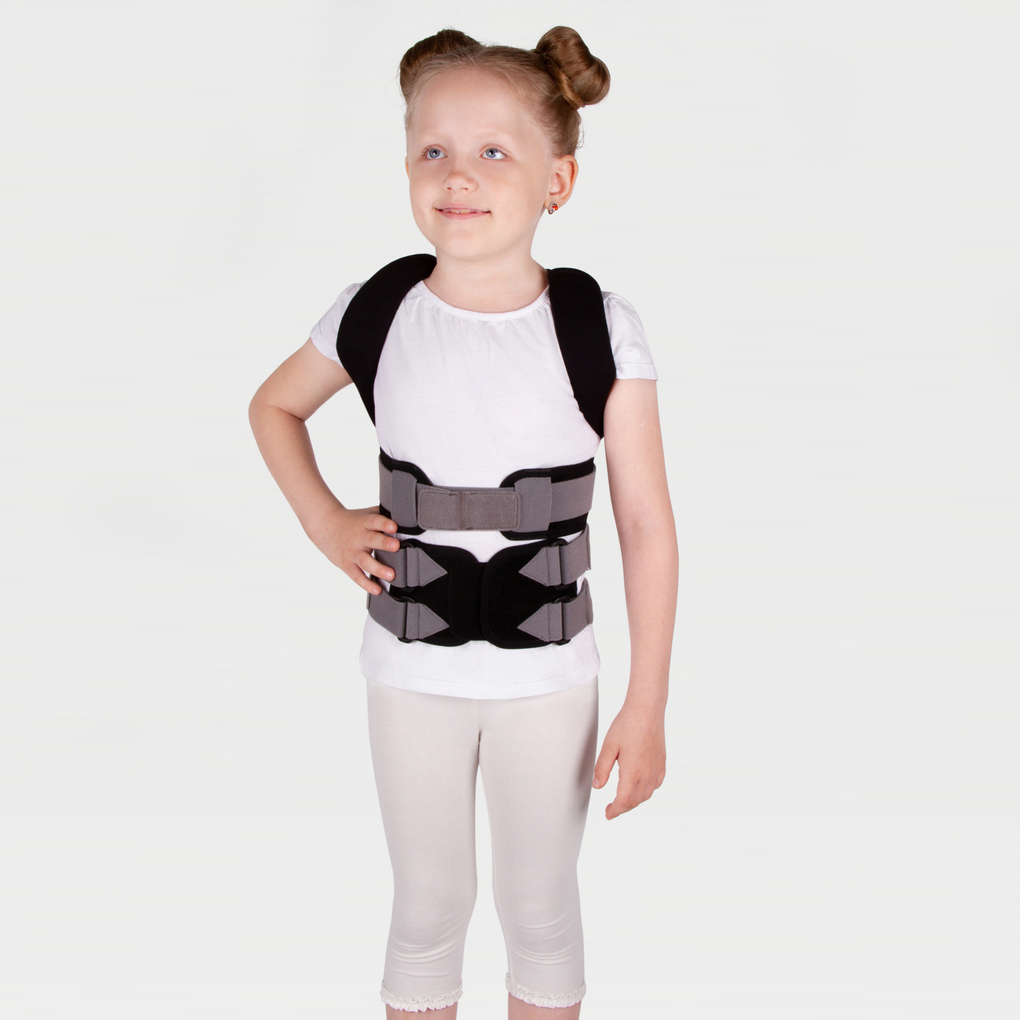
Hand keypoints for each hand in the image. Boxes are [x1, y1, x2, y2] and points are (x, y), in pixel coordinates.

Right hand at [314, 504, 400, 595]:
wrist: (325, 526)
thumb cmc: (353, 521)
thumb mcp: (366, 513)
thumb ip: (384, 515)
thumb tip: (408, 515)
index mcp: (365, 523)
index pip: (375, 521)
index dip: (384, 524)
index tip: (394, 526)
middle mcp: (359, 538)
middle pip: (372, 541)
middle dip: (384, 544)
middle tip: (396, 547)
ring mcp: (352, 553)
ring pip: (365, 562)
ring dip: (378, 569)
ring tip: (391, 575)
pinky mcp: (347, 565)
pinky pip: (357, 576)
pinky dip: (367, 584)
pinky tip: (378, 589)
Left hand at [592, 700, 665, 819]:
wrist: (647, 710)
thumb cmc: (627, 724)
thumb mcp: (608, 746)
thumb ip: (602, 768)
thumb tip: (597, 786)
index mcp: (632, 772)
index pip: (623, 801)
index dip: (615, 811)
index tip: (608, 814)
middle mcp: (647, 773)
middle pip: (635, 801)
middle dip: (623, 808)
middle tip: (611, 808)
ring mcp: (656, 768)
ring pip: (646, 794)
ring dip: (634, 801)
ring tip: (623, 798)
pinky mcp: (662, 762)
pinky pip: (656, 784)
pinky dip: (647, 791)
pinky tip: (640, 786)